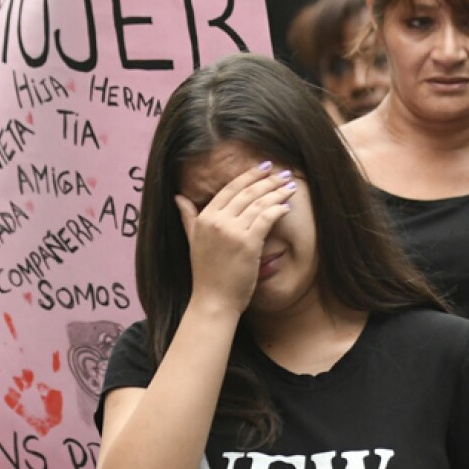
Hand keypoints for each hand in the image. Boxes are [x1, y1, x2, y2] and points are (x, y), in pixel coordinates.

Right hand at [176, 162, 295, 315]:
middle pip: (247, 192)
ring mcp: (232, 231)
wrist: (213, 301)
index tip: (264, 168)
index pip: (230, 188)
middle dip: (268, 180)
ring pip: (259, 203)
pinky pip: (266, 218)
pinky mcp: (248, 243)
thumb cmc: (207, 275)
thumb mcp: (193, 241)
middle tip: (284, 173)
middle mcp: (217, 220)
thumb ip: (188, 217)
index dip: (249, 175)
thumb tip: (178, 197)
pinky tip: (286, 205)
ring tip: (290, 186)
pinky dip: (278, 209)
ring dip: (277, 192)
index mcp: (204, 217)